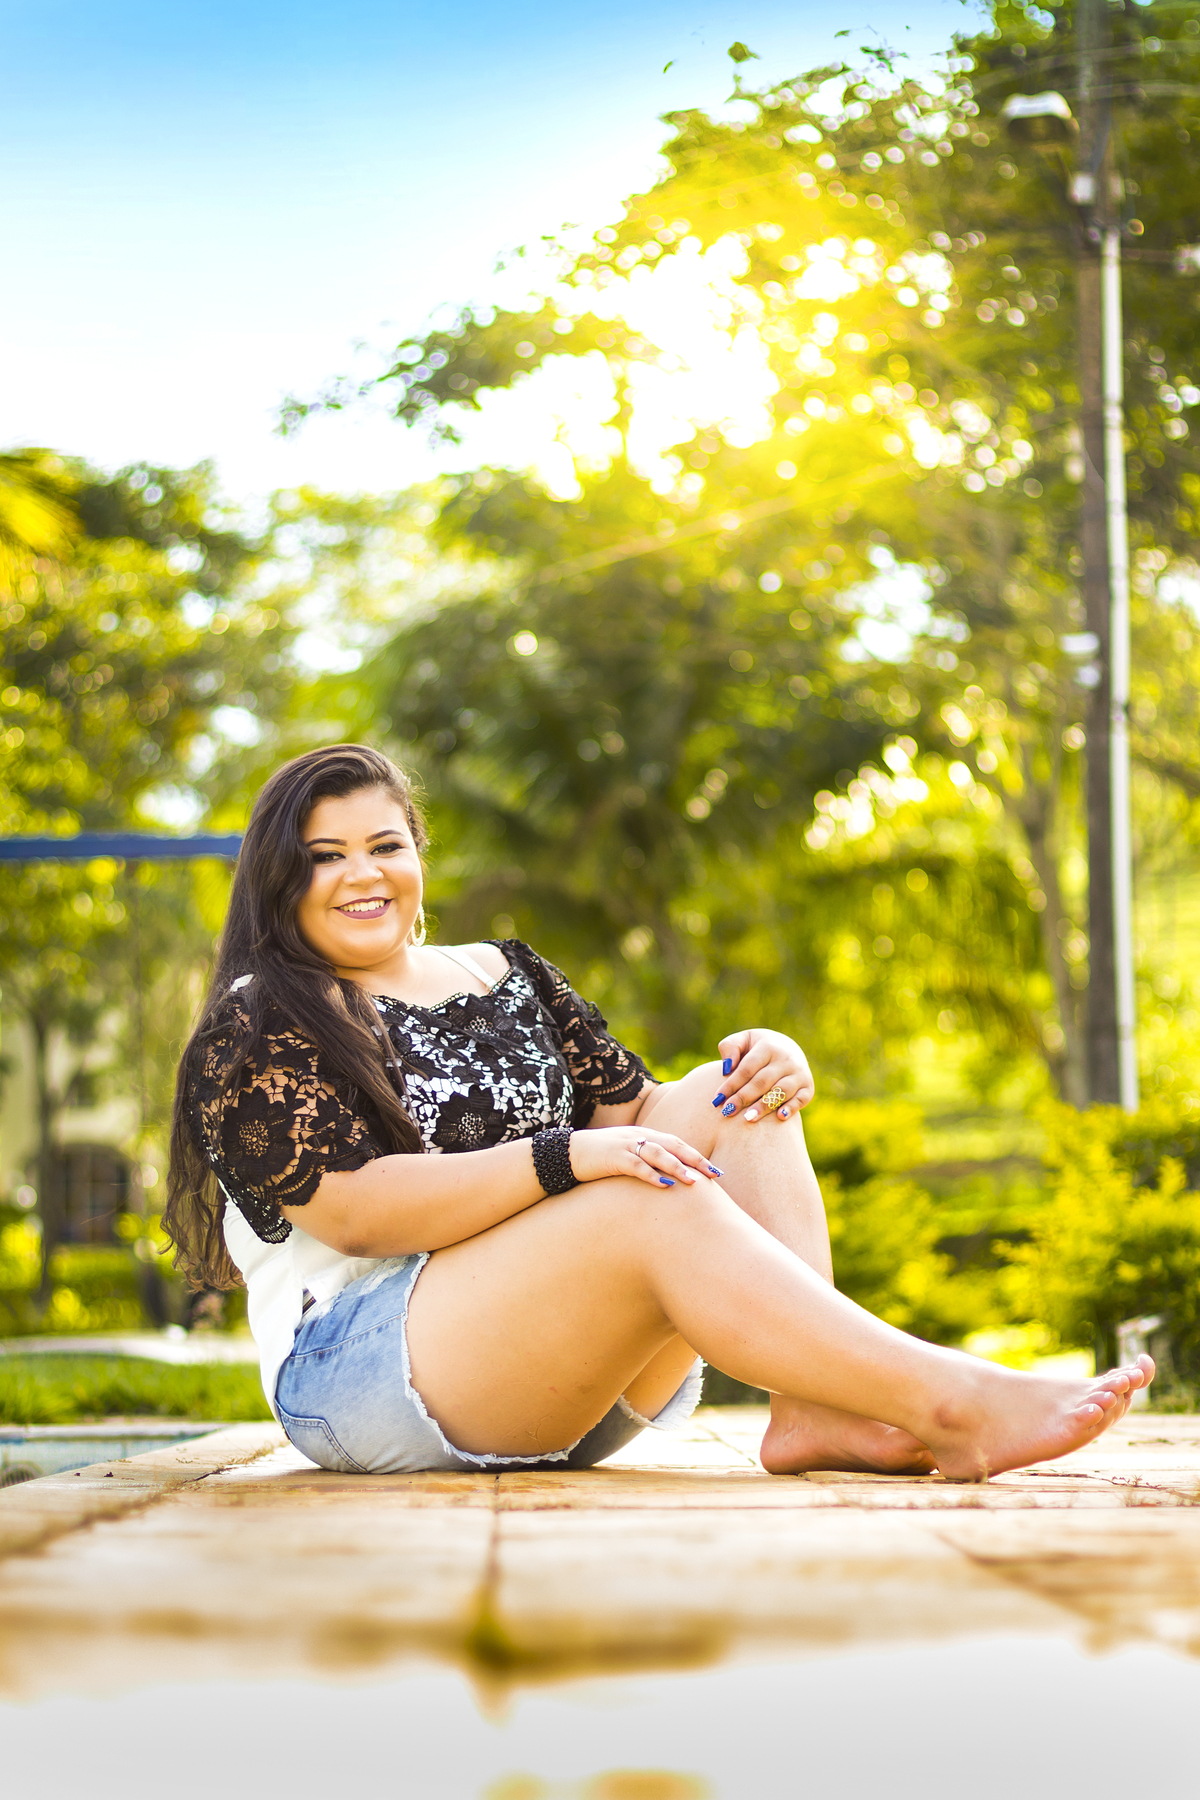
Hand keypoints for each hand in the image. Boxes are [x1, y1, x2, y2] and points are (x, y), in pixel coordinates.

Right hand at [567, 1125, 721, 1188]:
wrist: (568, 1153)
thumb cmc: (601, 1158)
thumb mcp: (627, 1155)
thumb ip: (647, 1161)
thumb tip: (668, 1178)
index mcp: (645, 1135)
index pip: (677, 1143)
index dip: (697, 1155)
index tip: (715, 1170)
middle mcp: (639, 1137)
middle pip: (674, 1145)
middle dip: (696, 1160)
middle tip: (715, 1174)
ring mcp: (626, 1145)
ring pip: (658, 1154)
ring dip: (677, 1167)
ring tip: (694, 1181)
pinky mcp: (613, 1157)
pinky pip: (636, 1165)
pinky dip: (651, 1175)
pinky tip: (664, 1186)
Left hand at [711, 1029, 814, 1122]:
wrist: (788, 1048)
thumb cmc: (757, 1049)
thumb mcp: (744, 1040)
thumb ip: (730, 1047)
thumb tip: (726, 1067)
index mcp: (769, 1046)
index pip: (747, 1068)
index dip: (731, 1084)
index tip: (717, 1099)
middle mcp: (787, 1058)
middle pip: (762, 1081)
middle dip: (743, 1098)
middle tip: (728, 1111)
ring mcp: (799, 1073)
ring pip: (780, 1092)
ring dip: (764, 1106)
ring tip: (748, 1118)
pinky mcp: (808, 1087)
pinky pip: (801, 1099)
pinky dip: (791, 1108)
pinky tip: (779, 1117)